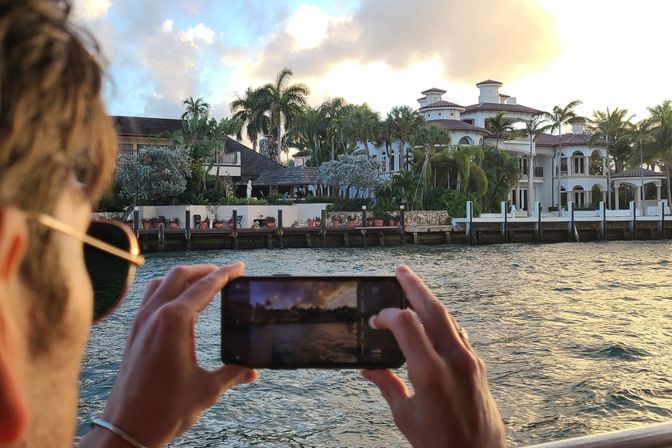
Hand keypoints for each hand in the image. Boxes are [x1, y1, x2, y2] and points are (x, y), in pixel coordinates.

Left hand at [81, 262, 255, 446]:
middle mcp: (154, 314)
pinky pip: (150, 297)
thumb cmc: (164, 409)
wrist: (126, 429)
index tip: (239, 267)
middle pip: (180, 275)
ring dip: (184, 277)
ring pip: (162, 282)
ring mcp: (140, 322)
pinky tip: (178, 302)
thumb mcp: (206, 390)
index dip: (224, 274)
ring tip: (202, 283)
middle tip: (225, 274)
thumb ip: (232, 374)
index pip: (204, 286)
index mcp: (174, 321)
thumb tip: (252, 372)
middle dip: (205, 270)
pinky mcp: (134, 332)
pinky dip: (167, 290)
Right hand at [362, 265, 504, 447]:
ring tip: (414, 291)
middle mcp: (454, 360)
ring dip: (430, 303)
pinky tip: (431, 323)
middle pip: (433, 309)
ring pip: (448, 319)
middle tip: (401, 271)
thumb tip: (368, 369)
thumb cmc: (440, 443)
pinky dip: (442, 323)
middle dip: (415, 287)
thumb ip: (386, 385)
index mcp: (429, 372)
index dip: (386, 316)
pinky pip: (458, 334)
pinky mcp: (478, 366)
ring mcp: (470, 361)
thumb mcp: (405, 415)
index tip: (375, 321)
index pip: (406, 325)